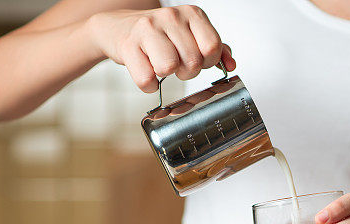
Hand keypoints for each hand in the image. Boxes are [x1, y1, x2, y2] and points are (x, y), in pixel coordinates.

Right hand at [86, 6, 234, 92]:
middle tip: (177, 65)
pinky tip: (146, 73)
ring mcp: (148, 29)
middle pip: (193, 61)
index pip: (212, 46)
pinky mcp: (128, 45)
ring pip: (170, 68)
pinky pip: (147, 79)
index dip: (208, 62)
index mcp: (191, 14)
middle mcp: (171, 17)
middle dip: (187, 71)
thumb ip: (215, 49)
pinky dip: (148, 84)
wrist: (118, 27)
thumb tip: (231, 65)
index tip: (198, 61)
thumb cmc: (159, 35)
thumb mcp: (190, 35)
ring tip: (161, 66)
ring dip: (167, 76)